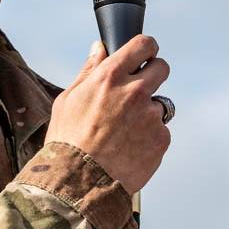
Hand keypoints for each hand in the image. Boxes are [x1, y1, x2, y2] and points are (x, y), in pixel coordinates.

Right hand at [44, 35, 170, 194]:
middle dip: (153, 74)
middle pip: (162, 68)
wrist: (79, 184)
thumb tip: (99, 49)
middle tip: (139, 90)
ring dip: (148, 112)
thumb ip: (88, 71)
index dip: (145, 47)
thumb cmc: (67, 142)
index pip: (142, 44)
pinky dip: (149, 137)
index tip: (145, 53)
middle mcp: (134, 91)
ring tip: (125, 132)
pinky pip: (161, 130)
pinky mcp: (161, 138)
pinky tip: (129, 148)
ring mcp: (150, 115)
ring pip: (160, 104)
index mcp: (109, 77)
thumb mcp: (67, 100)